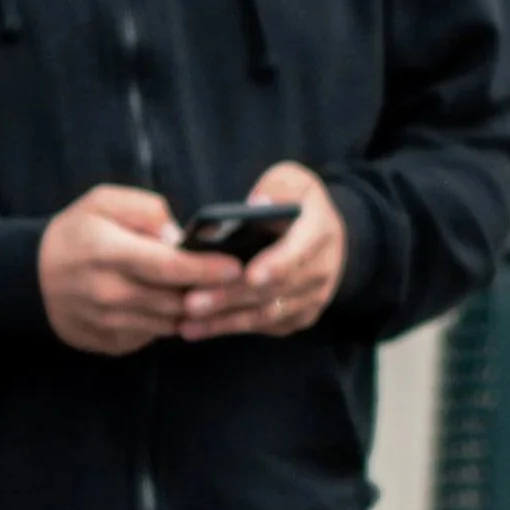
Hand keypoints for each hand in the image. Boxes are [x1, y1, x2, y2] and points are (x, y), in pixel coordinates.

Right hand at [37, 185, 228, 355]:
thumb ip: (146, 210)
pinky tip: (167, 304)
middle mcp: (107, 293)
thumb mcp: (102, 201)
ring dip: (189, 310)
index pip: (168, 266)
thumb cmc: (75, 233)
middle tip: (230, 280)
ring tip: (203, 292)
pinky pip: (151, 336)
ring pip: (168, 323)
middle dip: (207, 292)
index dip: (206, 269)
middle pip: (174, 300)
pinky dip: (165, 321)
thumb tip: (178, 237)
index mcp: (107, 253)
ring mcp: (107, 323)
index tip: (235, 266)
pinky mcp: (108, 343)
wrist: (30, 278)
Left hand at [172, 163, 346, 342]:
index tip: (250, 275)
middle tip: (192, 302)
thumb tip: (257, 203)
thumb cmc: (297, 202)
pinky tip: (196, 328)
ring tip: (187, 322)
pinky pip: (261, 327)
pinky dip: (228, 328)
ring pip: (265, 315)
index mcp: (320, 233)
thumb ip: (278, 188)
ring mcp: (310, 299)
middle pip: (274, 290)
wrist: (322, 236)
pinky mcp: (296, 317)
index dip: (275, 265)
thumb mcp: (293, 180)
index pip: (298, 252)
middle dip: (231, 297)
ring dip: (224, 320)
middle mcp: (321, 271)